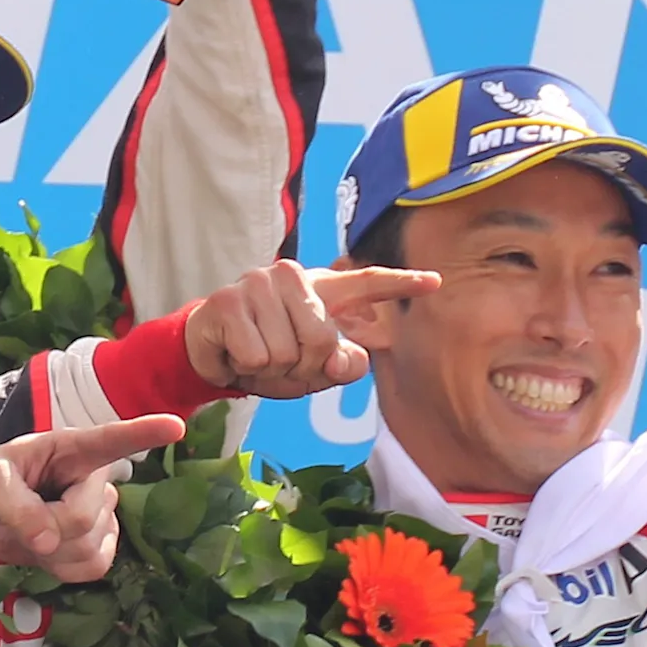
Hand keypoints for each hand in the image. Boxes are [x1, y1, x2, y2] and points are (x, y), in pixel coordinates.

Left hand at [0, 413, 186, 583]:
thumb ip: (15, 505)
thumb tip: (48, 541)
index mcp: (70, 449)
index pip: (111, 440)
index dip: (144, 433)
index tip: (175, 427)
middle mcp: (93, 479)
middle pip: (84, 517)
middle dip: (42, 528)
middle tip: (11, 518)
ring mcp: (99, 513)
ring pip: (90, 548)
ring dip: (48, 552)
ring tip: (27, 531)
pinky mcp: (98, 545)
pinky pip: (94, 568)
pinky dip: (62, 569)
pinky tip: (47, 551)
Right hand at [183, 260, 439, 398]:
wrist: (211, 352)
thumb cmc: (269, 354)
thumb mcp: (311, 368)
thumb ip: (340, 365)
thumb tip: (343, 359)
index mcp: (320, 288)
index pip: (367, 283)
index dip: (402, 283)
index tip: (435, 282)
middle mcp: (291, 276)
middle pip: (322, 342)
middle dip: (302, 368)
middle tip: (280, 362)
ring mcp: (257, 283)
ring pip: (286, 353)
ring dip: (272, 370)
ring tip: (257, 356)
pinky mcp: (227, 300)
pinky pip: (256, 356)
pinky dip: (247, 368)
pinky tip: (235, 353)